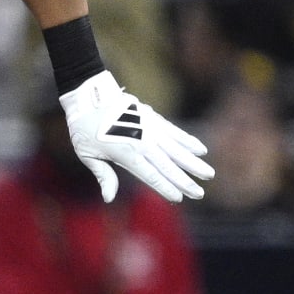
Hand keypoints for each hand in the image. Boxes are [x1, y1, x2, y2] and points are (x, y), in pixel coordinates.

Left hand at [57, 70, 214, 202]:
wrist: (89, 94)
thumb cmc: (84, 127)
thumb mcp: (87, 154)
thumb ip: (103, 175)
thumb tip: (109, 198)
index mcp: (126, 154)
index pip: (151, 175)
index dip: (165, 187)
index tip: (179, 198)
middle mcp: (142, 142)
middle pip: (168, 165)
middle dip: (185, 181)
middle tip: (200, 194)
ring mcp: (150, 129)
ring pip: (176, 149)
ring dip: (193, 162)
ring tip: (209, 174)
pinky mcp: (153, 118)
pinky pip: (174, 132)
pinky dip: (188, 140)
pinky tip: (201, 149)